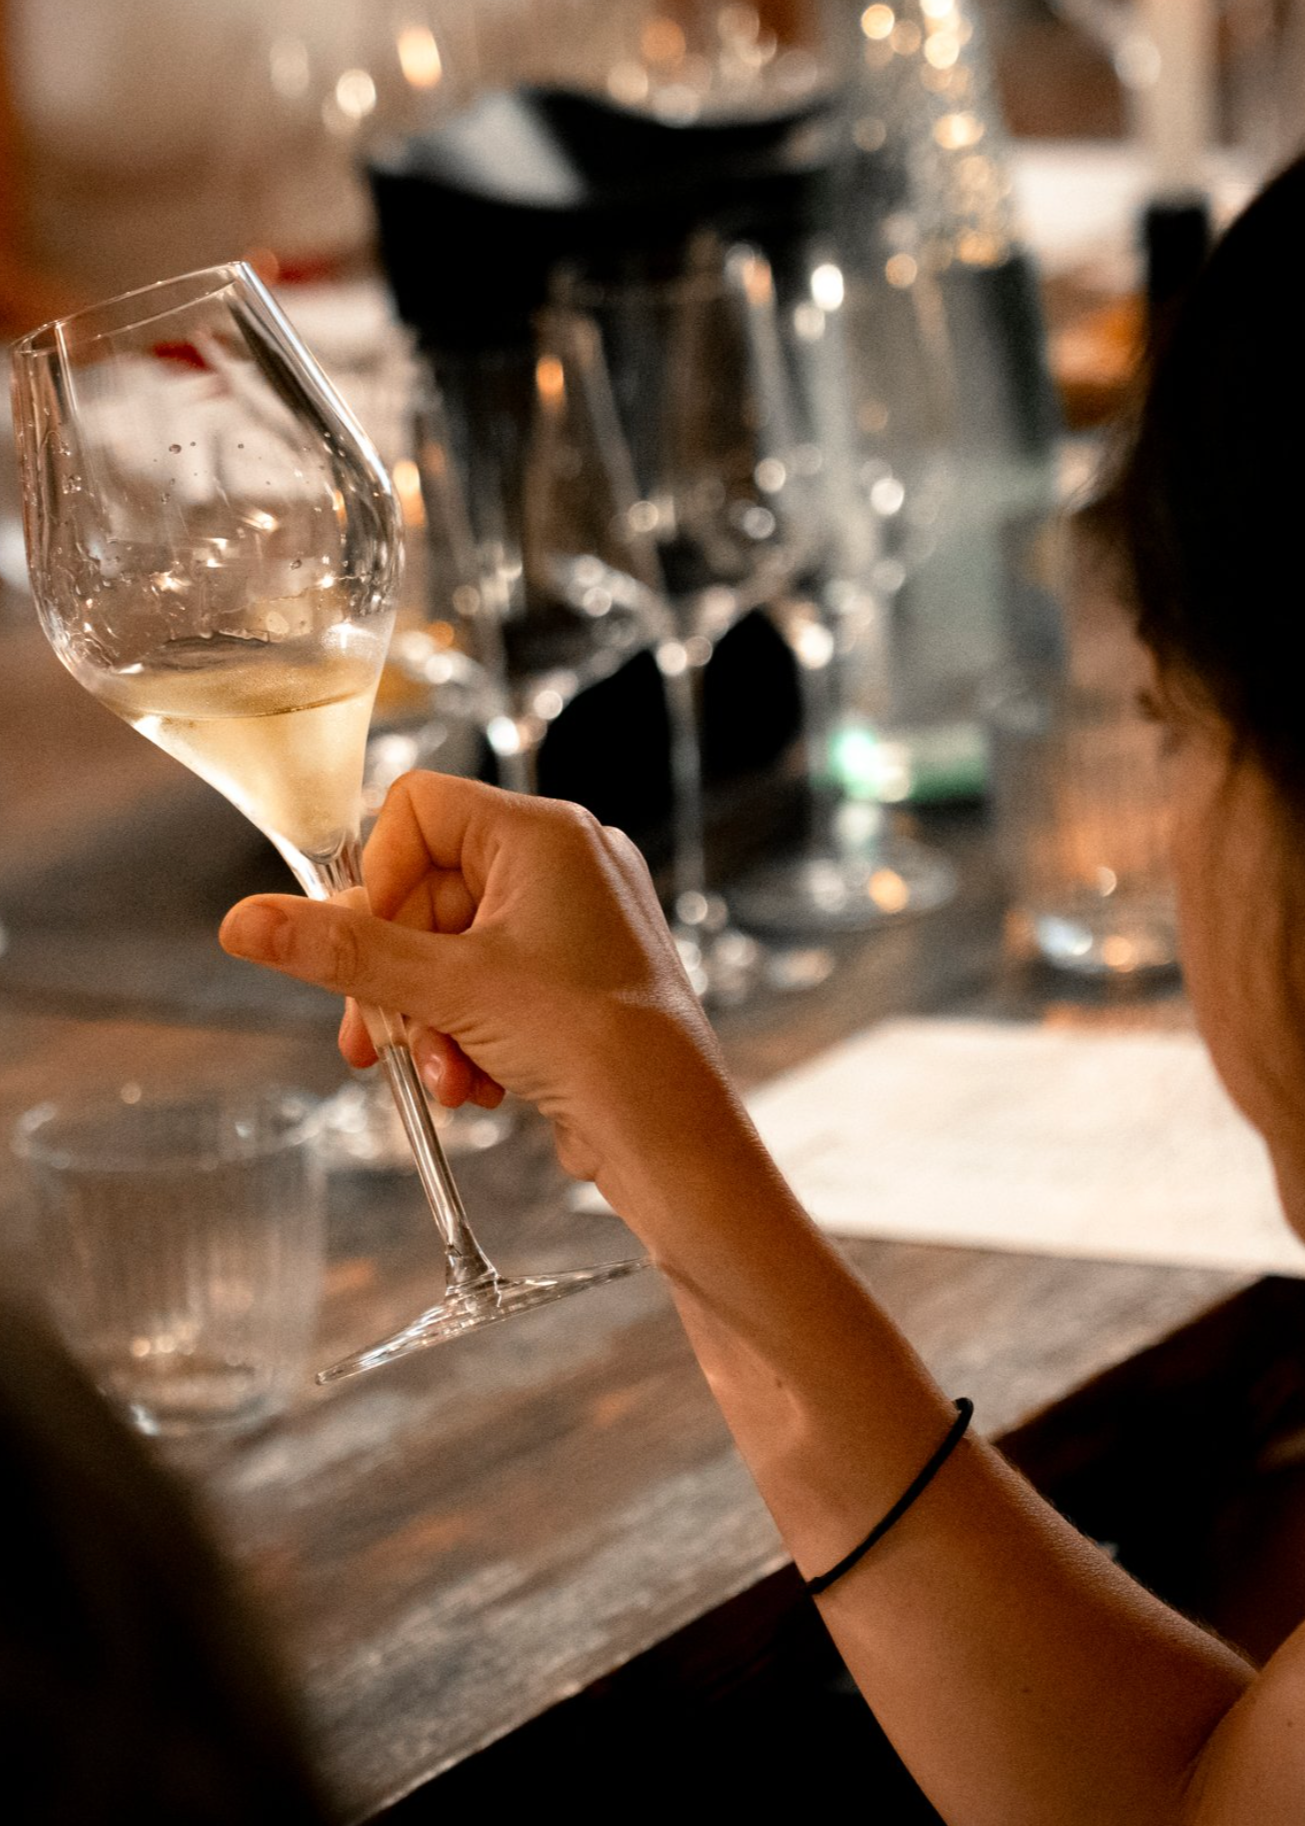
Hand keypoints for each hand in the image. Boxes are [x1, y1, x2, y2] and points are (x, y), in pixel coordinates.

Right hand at [219, 773, 731, 1190]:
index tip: (371, 949)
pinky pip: (494, 986)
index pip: (417, 810)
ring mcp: (576, 921)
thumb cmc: (585, 1039)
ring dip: (430, 1021)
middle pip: (427, 892)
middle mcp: (566, 863)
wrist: (670, 1132)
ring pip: (454, 952)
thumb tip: (242, 922)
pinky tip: (479, 1087)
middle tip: (373, 1042)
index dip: (378, 881)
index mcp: (542, 833)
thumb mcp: (444, 989)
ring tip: (444, 1078)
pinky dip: (472, 1035)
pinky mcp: (579, 978)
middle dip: (398, 979)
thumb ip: (342, 952)